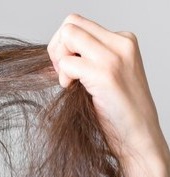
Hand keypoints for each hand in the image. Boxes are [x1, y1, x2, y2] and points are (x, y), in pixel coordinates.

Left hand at [47, 14, 167, 164]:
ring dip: (59, 60)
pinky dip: (63, 78)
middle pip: (70, 24)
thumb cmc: (118, 112)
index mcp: (123, 41)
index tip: (67, 68)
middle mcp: (121, 43)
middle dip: (57, 48)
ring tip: (70, 82)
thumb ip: (87, 60)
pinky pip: (67, 63)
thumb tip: (53, 54)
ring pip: (68, 35)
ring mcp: (114, 57)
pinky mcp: (106, 74)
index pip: (78, 23)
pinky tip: (73, 91)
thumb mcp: (104, 77)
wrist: (139, 136)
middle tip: (63, 74)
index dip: (64, 45)